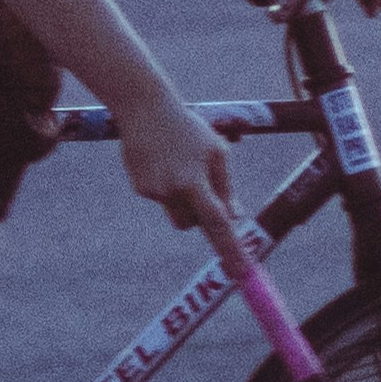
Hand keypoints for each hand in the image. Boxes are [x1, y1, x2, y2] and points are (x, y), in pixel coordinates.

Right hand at [115, 94, 241, 239]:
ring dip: (183, 201)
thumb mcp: (215, 152)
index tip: (240, 273)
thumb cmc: (188, 129)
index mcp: (195, 181)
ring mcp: (152, 191)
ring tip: (178, 165)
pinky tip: (161, 160)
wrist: (144, 108)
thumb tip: (234, 217)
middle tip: (200, 187)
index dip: (231, 250)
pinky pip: (161, 198)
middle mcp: (172, 191)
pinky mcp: (140, 187)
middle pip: (191, 224)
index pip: (218, 224)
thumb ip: (225, 188)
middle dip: (199, 215)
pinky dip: (166, 186)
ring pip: (175, 213)